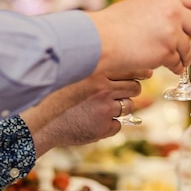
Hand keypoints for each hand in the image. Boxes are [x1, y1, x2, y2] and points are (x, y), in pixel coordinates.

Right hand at [21, 72, 141, 156]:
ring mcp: (105, 109)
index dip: (142, 71)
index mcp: (98, 74)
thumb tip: (127, 63)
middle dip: (132, 91)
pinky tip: (93, 122)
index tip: (148, 72)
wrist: (42, 122)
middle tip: (121, 93)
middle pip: (135, 88)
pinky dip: (109, 125)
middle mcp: (104, 90)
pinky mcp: (104, 127)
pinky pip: (118, 125)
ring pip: (129, 106)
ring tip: (100, 109)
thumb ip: (98, 70)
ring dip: (120, 108)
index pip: (131, 70)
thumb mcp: (77, 76)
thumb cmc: (59, 96)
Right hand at [88, 0, 190, 77]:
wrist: (100, 39)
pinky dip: (176, 66)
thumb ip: (164, 5)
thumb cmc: (115, 23)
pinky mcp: (166, 52)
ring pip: (188, 47)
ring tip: (179, 59)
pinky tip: (172, 67)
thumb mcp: (143, 3)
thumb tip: (180, 9)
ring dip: (185, 55)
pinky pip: (179, 62)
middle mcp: (173, 11)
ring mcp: (171, 32)